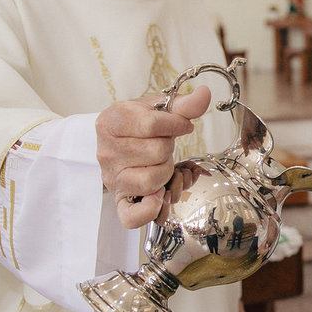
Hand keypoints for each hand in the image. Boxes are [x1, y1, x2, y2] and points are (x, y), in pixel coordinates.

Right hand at [96, 86, 210, 228]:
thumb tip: (204, 94)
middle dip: (168, 149)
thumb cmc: (137, 126)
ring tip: (159, 164)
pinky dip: (150, 208)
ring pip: (151, 181)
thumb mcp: (156, 108)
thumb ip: (182, 104)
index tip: (180, 125)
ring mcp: (112, 178)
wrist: (117, 144)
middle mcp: (106, 151)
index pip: (152, 124)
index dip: (176, 124)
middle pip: (156, 152)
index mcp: (111, 121)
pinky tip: (158, 194)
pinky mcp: (119, 201)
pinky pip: (133, 216)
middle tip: (162, 146)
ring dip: (164, 172)